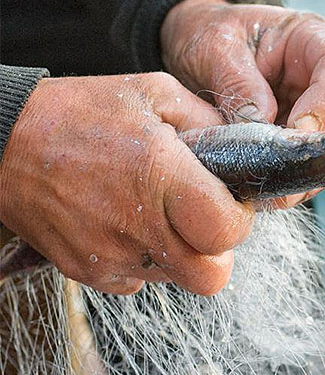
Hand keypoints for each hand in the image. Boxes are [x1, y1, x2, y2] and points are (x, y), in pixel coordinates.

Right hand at [0, 73, 253, 294]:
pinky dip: (143, 259)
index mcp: (160, 177)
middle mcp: (137, 225)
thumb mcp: (152, 93)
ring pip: (176, 279)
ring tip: (158, 212)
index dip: (240, 219)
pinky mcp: (87, 272)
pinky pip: (137, 281)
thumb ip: (209, 121)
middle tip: (204, 220)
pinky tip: (127, 222)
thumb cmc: (77, 112)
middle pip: (211, 276)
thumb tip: (249, 145)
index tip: (230, 202)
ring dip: (181, 253)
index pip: (228, 232)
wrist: (1, 140)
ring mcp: (109, 255)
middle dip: (218, 250)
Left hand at [161, 0, 324, 208]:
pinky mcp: (302, 139)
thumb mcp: (215, 47)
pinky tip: (270, 192)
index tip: (298, 130)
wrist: (193, 48)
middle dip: (323, 147)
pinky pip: (310, 165)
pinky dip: (293, 181)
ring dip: (309, 171)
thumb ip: (238, 83)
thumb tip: (259, 126)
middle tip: (288, 170)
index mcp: (312, 39)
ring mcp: (318, 110)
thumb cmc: (208, 34)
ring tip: (276, 189)